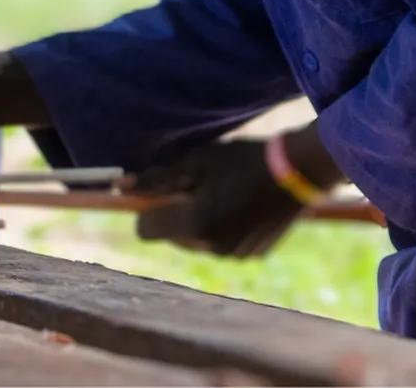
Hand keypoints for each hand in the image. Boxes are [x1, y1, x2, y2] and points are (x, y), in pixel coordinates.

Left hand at [133, 139, 303, 257]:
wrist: (298, 172)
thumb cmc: (242, 159)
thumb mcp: (196, 161)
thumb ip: (156, 178)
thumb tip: (118, 186)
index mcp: (194, 224)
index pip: (145, 230)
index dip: (148, 208)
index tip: (164, 189)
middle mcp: (211, 248)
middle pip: (171, 236)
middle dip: (176, 213)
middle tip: (200, 185)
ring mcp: (233, 256)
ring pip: (195, 241)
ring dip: (198, 222)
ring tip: (223, 193)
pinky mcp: (251, 256)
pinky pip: (221, 245)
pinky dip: (222, 229)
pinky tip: (241, 205)